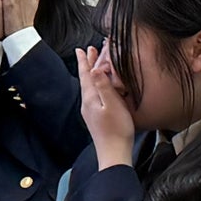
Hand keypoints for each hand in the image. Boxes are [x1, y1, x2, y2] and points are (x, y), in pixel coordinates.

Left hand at [78, 43, 135, 169]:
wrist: (114, 152)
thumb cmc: (117, 129)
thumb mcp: (113, 105)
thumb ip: (103, 86)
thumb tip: (94, 69)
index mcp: (91, 98)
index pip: (86, 76)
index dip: (85, 62)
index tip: (82, 49)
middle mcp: (88, 103)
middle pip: (86, 80)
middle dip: (87, 65)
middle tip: (87, 51)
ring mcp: (91, 111)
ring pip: (89, 86)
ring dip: (91, 73)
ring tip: (93, 64)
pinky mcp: (97, 116)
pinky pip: (94, 94)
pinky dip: (96, 84)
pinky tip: (100, 85)